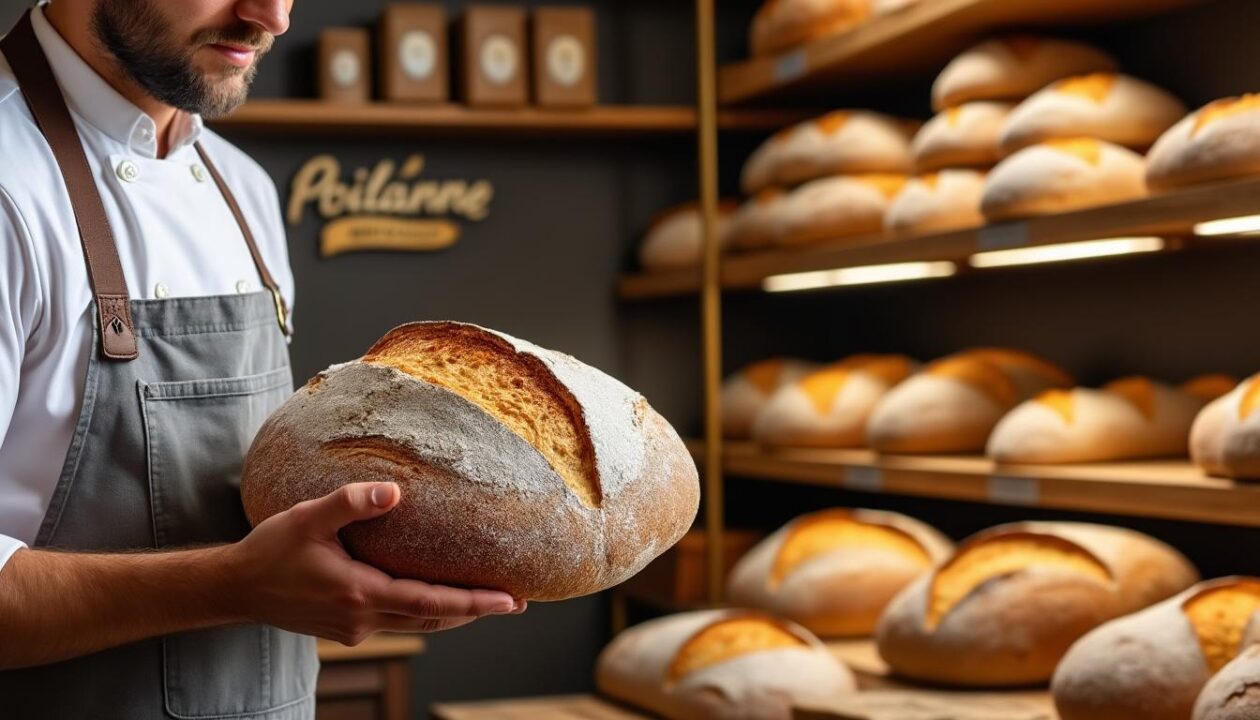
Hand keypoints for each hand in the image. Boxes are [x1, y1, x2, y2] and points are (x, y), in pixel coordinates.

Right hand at [224, 482, 524, 644]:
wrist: (235, 589)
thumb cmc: (270, 550)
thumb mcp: (307, 518)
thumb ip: (350, 503)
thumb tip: (395, 491)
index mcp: (360, 593)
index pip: (431, 602)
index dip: (474, 602)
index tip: (510, 600)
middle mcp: (363, 618)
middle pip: (433, 618)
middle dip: (476, 611)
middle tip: (516, 601)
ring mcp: (356, 627)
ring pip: (418, 624)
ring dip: (453, 614)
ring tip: (488, 601)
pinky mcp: (347, 627)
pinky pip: (398, 621)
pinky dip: (424, 611)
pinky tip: (436, 596)